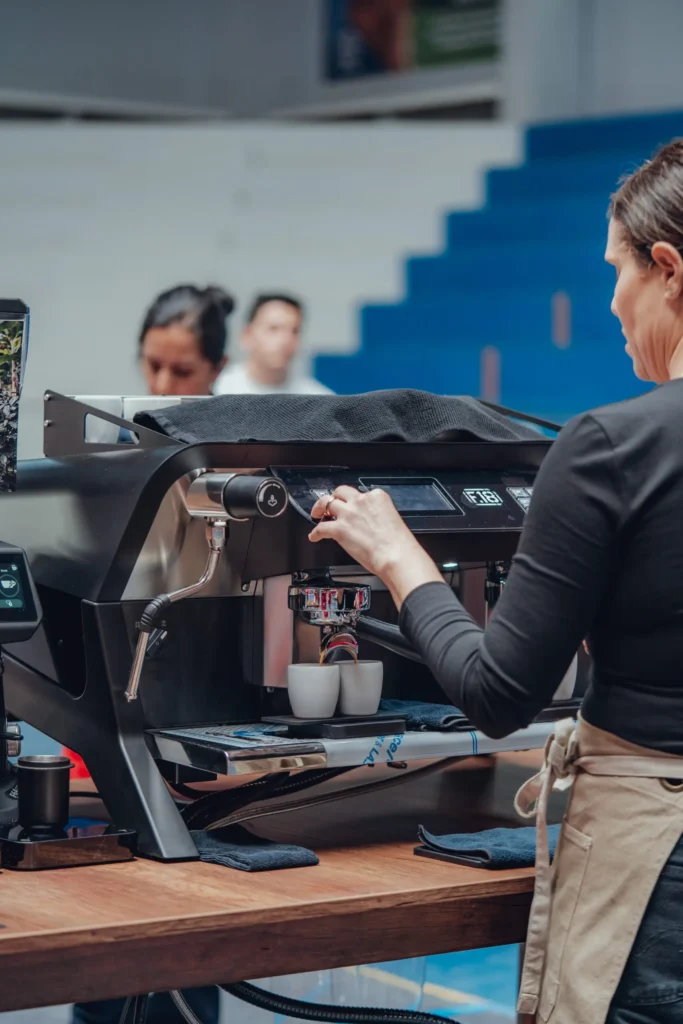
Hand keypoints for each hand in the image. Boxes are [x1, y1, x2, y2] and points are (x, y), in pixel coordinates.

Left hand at [309, 486, 442, 605]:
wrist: (396, 556)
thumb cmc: (398, 544)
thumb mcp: (391, 519)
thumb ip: (377, 515)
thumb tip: (368, 522)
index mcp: (377, 497)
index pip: (360, 494)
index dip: (354, 501)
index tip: (352, 507)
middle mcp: (361, 501)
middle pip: (340, 492)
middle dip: (334, 498)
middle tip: (329, 505)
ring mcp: (349, 514)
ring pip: (327, 503)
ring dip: (320, 509)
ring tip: (317, 515)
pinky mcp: (339, 529)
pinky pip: (321, 528)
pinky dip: (315, 532)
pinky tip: (314, 536)